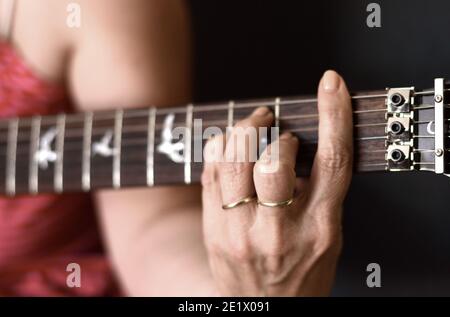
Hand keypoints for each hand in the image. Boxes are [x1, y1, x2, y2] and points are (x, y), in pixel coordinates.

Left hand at [201, 70, 352, 295]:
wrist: (264, 311)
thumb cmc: (301, 272)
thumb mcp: (328, 236)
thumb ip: (320, 192)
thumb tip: (298, 143)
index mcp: (320, 227)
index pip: (332, 162)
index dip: (333, 116)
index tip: (331, 85)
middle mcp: (280, 230)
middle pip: (272, 158)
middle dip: (271, 131)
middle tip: (272, 127)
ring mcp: (241, 232)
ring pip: (233, 160)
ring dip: (242, 132)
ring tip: (250, 129)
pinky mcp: (214, 230)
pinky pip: (210, 172)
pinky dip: (221, 148)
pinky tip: (231, 151)